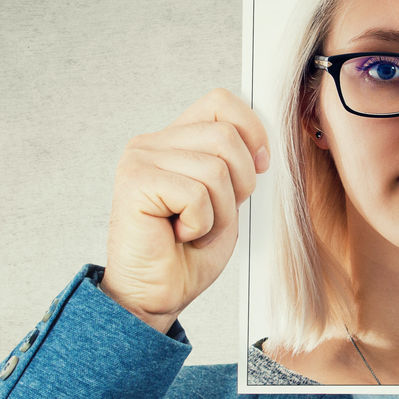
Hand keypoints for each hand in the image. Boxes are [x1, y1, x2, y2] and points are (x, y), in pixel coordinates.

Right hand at [103, 89, 268, 330]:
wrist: (156, 296)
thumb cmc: (187, 254)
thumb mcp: (226, 200)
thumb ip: (237, 165)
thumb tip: (263, 144)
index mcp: (174, 140)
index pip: (222, 102)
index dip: (251, 132)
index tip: (259, 167)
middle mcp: (152, 143)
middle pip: (226, 137)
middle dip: (240, 185)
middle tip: (216, 215)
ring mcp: (140, 160)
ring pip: (216, 168)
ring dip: (220, 212)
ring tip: (195, 228)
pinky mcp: (135, 182)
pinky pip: (197, 193)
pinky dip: (201, 224)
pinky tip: (179, 234)